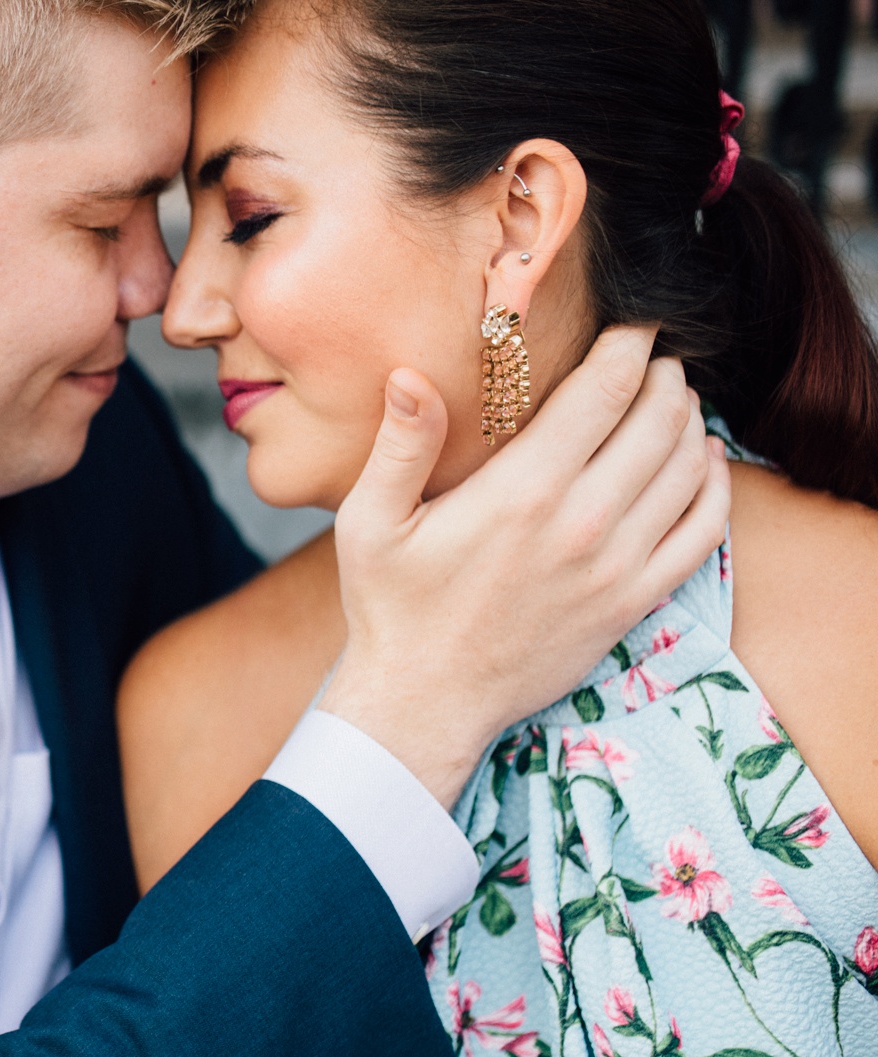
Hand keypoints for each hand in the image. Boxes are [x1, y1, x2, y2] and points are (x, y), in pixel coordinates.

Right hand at [320, 325, 731, 807]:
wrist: (425, 701)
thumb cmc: (392, 610)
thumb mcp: (370, 524)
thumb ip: (399, 446)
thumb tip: (410, 376)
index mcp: (522, 491)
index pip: (606, 390)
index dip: (630, 345)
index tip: (632, 327)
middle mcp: (583, 522)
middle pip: (659, 419)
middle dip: (664, 376)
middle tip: (652, 361)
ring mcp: (617, 565)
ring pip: (688, 467)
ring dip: (690, 422)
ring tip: (672, 403)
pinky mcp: (633, 601)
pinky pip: (702, 530)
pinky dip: (713, 486)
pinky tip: (701, 464)